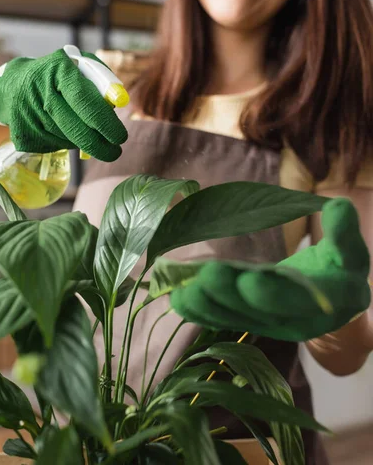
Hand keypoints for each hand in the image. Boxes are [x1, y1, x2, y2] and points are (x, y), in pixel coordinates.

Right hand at [0, 48, 127, 160]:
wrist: (15, 86)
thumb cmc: (60, 76)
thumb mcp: (82, 67)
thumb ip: (105, 82)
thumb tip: (118, 106)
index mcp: (59, 70)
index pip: (85, 100)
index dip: (105, 122)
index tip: (121, 137)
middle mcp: (41, 93)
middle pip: (77, 129)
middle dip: (101, 145)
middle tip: (116, 152)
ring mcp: (29, 115)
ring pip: (68, 141)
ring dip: (84, 142)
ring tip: (82, 129)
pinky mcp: (23, 135)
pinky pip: (55, 147)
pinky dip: (66, 143)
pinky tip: (60, 129)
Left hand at [171, 198, 370, 341]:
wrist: (333, 296)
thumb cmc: (340, 266)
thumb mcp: (350, 249)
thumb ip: (344, 232)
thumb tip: (338, 205)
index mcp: (329, 302)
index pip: (302, 299)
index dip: (275, 292)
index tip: (250, 277)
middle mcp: (300, 320)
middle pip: (263, 312)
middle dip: (232, 295)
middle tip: (206, 275)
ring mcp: (274, 325)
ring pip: (240, 318)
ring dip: (211, 305)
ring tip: (185, 289)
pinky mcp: (253, 323)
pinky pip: (226, 319)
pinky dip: (202, 311)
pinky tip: (179, 298)